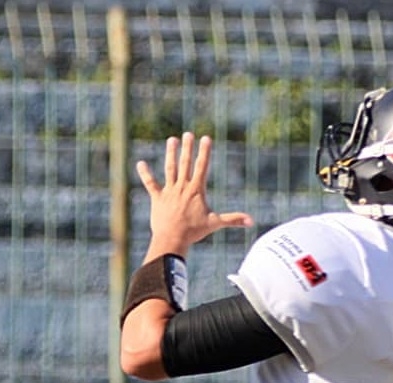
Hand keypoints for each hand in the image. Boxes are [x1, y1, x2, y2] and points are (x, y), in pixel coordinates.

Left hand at [136, 132, 252, 256]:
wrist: (172, 239)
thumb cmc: (194, 231)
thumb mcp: (215, 223)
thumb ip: (233, 220)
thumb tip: (252, 221)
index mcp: (196, 190)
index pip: (202, 166)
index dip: (204, 152)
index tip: (206, 138)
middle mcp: (182, 187)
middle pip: (185, 163)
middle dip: (188, 148)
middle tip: (188, 134)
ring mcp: (169, 191)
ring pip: (170, 168)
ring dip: (171, 153)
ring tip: (172, 140)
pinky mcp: (157, 198)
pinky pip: (150, 183)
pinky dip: (145, 173)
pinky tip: (140, 163)